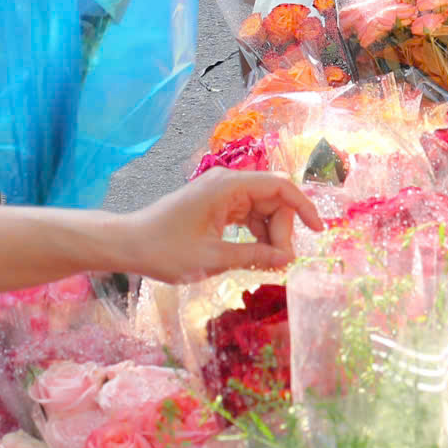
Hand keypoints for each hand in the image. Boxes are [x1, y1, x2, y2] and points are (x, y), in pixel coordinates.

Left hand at [121, 171, 322, 281]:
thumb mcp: (213, 258)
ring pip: (263, 209)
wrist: (129, 243)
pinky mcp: (216, 205)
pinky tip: (256, 256)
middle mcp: (228, 183)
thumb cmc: (165, 250)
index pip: (280, 187)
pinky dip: (256, 234)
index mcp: (228, 186)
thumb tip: (288, 259)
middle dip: (283, 230)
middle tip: (278, 263)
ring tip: (267, 264)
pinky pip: (248, 215)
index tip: (318, 231)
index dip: (303, 207)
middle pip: (274, 199)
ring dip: (271, 235)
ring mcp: (221, 193)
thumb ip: (254, 255)